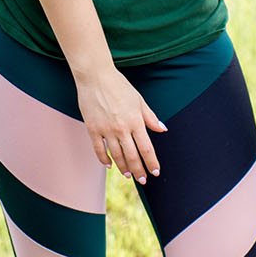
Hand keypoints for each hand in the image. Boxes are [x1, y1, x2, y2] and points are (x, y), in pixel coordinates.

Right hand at [73, 65, 167, 182]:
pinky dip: (104, 159)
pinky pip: (99, 149)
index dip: (151, 162)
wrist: (95, 76)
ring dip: (123, 167)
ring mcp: (106, 130)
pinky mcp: (93, 129)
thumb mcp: (139, 100)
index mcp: (135, 121)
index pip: (146, 148)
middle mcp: (122, 128)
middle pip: (132, 156)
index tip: (154, 172)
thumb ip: (150, 117)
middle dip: (139, 170)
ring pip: (116, 155)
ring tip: (128, 175)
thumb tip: (162, 130)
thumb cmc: (119, 86)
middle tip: (142, 180)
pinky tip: (109, 165)